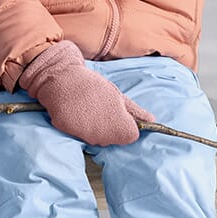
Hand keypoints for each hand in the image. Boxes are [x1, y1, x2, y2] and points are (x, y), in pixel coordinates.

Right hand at [19, 41, 154, 145]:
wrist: (64, 78)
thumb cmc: (94, 86)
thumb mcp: (118, 95)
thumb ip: (136, 111)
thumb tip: (152, 121)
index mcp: (120, 125)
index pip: (131, 137)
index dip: (126, 127)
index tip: (120, 117)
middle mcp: (105, 135)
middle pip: (113, 140)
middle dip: (110, 128)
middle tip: (101, 110)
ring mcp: (86, 135)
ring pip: (96, 140)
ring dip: (94, 129)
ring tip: (88, 110)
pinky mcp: (70, 133)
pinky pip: (79, 135)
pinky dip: (78, 127)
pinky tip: (76, 114)